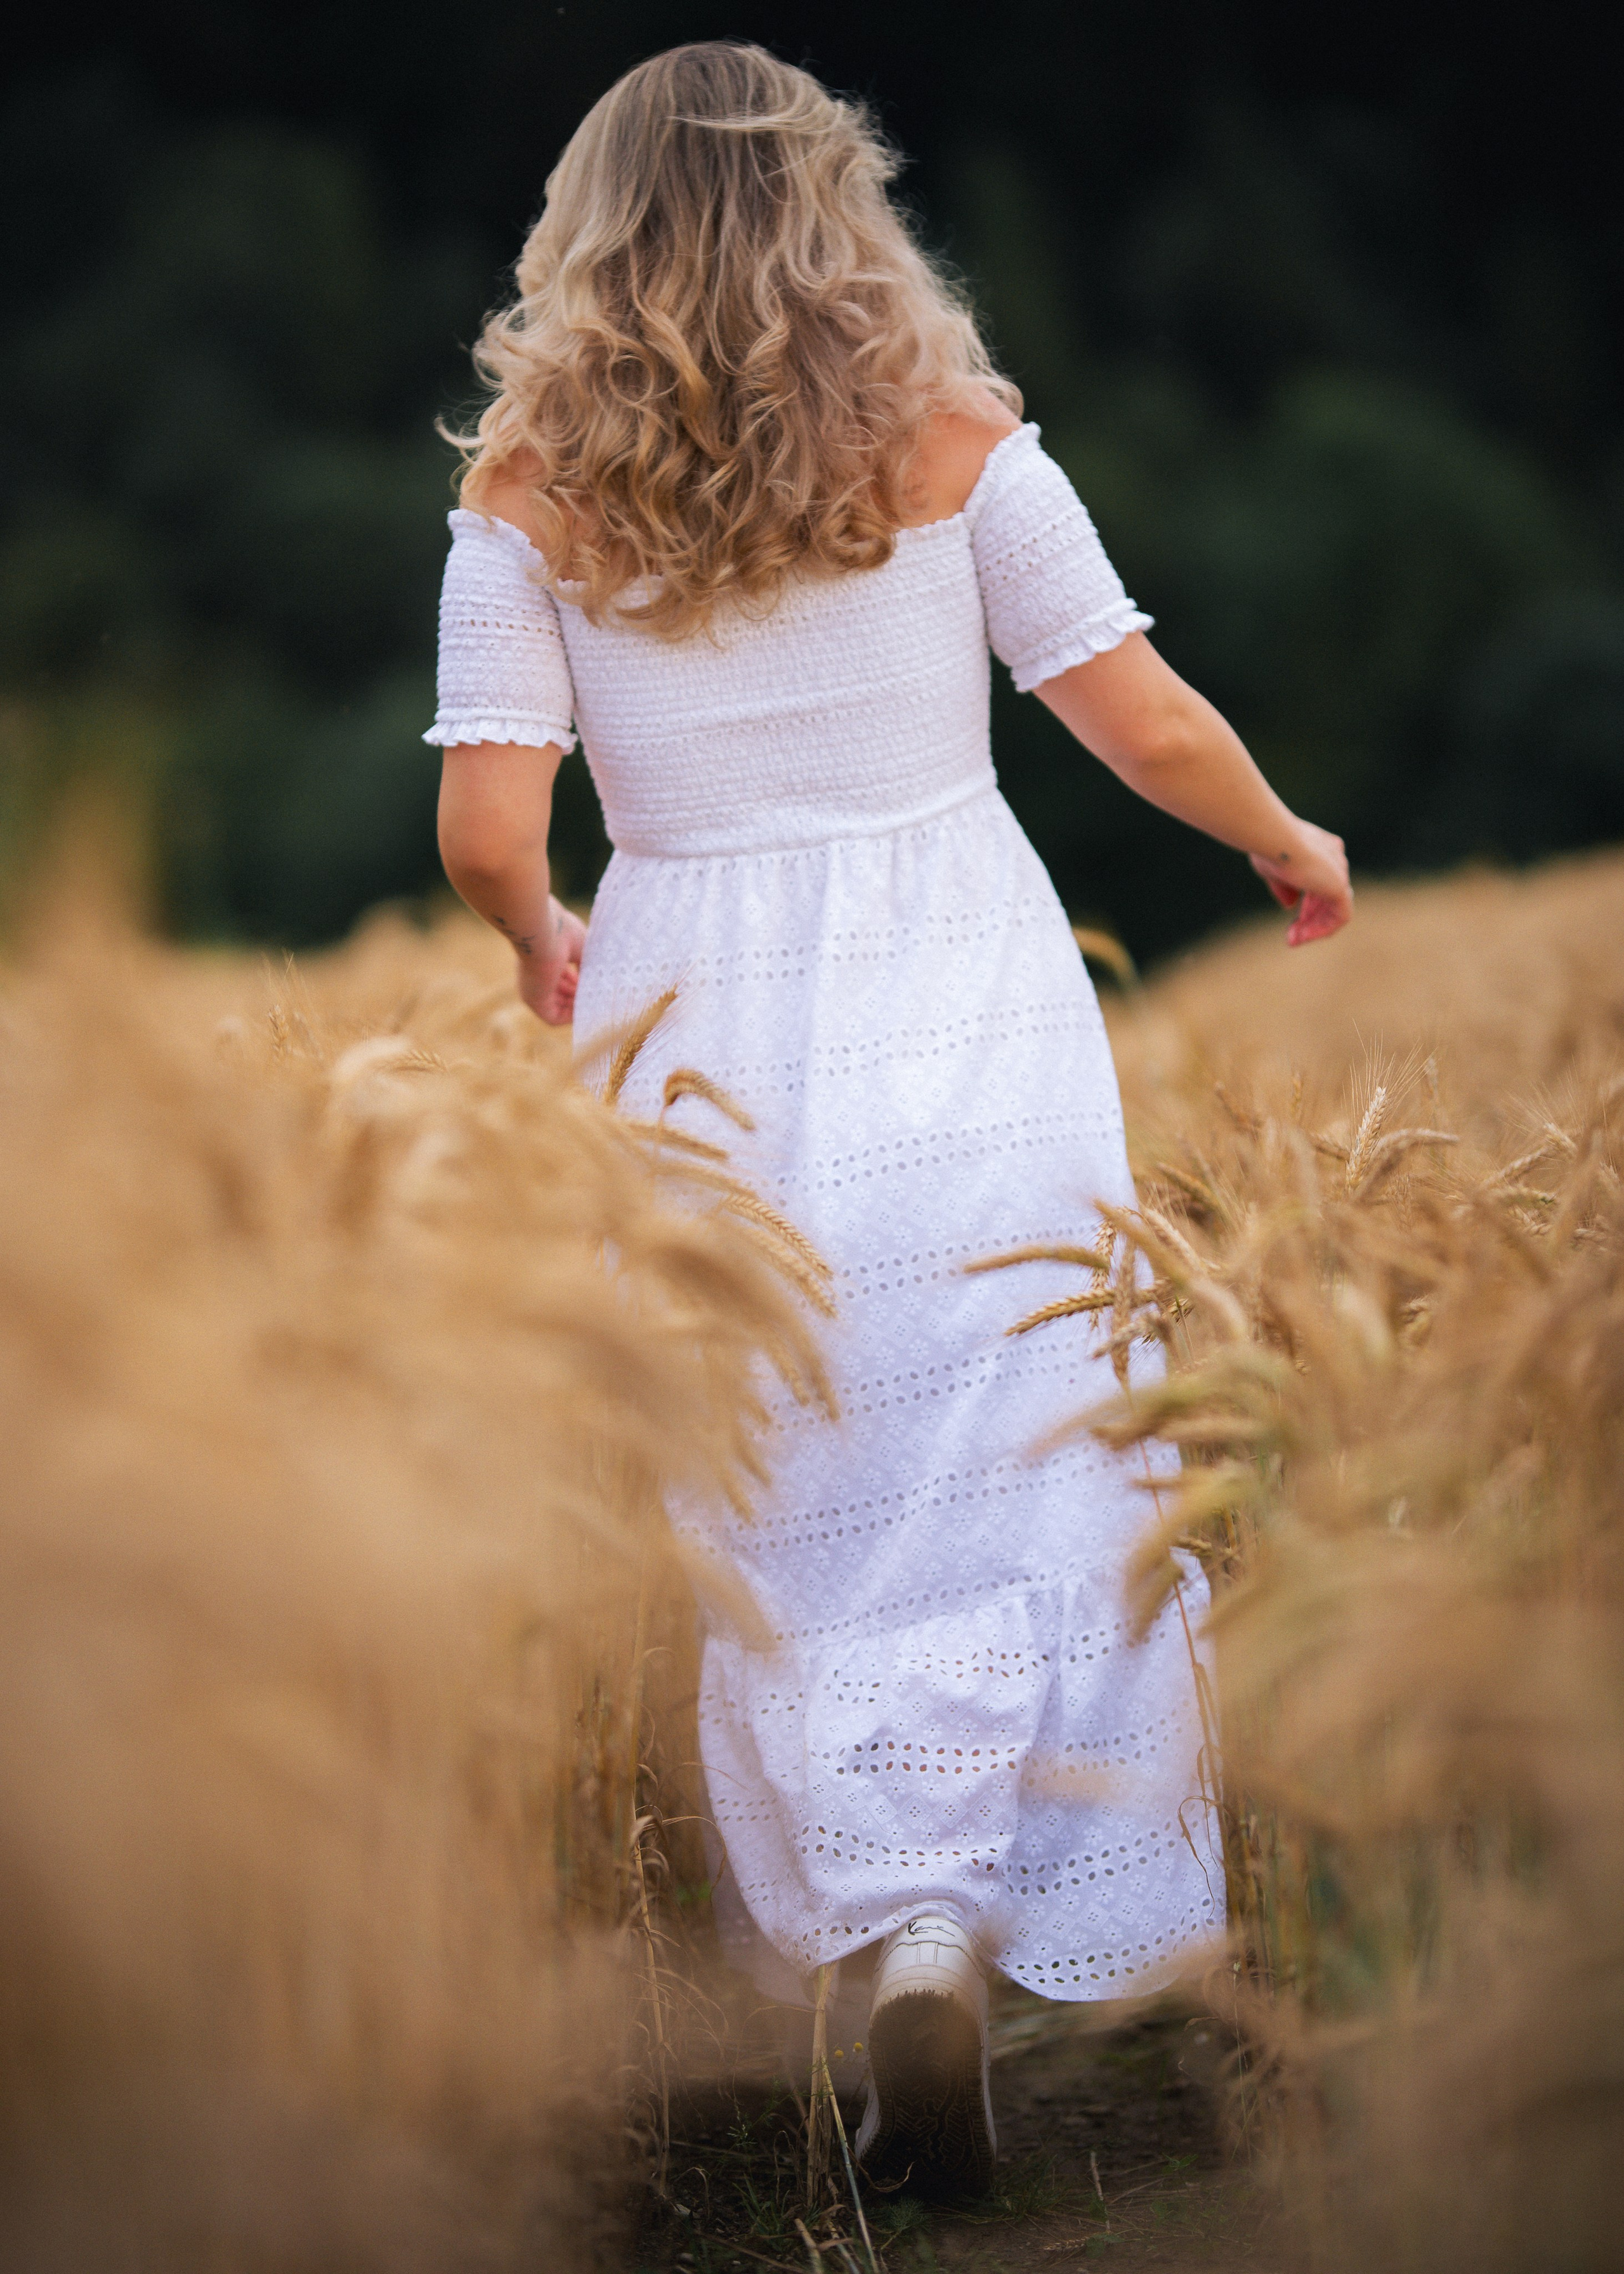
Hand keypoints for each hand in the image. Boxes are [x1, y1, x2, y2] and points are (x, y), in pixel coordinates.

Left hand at [515, 898, 587, 1024]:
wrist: (543, 932)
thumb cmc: (562, 932)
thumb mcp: (580, 948)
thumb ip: (586, 963)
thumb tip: (596, 977)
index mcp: (541, 957)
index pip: (559, 975)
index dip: (577, 979)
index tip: (591, 978)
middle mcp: (534, 975)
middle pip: (558, 992)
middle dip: (578, 993)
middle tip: (596, 992)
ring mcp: (533, 988)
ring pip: (557, 1006)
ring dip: (577, 1005)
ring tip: (595, 1000)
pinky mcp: (534, 1001)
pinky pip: (553, 1017)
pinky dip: (570, 1017)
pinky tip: (585, 1009)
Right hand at [1249, 821, 1351, 946]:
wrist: (1275, 839)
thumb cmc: (1268, 848)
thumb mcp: (1273, 869)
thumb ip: (1285, 887)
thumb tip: (1291, 906)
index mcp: (1322, 848)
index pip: (1320, 881)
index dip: (1307, 903)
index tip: (1290, 916)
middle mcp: (1335, 859)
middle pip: (1326, 897)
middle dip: (1309, 919)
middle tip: (1291, 936)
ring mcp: (1339, 872)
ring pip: (1334, 908)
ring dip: (1314, 928)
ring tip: (1293, 941)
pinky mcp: (1340, 887)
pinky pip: (1340, 917)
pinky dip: (1323, 929)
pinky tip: (1304, 937)